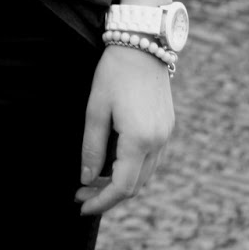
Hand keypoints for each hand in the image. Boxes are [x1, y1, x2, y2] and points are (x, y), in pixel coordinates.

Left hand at [74, 45, 174, 216]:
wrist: (143, 43)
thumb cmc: (114, 73)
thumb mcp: (95, 109)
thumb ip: (91, 148)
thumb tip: (86, 179)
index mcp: (140, 140)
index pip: (121, 187)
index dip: (101, 201)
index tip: (81, 206)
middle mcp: (158, 142)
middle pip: (135, 186)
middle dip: (107, 194)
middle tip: (81, 194)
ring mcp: (166, 135)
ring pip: (144, 175)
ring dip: (120, 183)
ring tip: (92, 180)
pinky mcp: (167, 126)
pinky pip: (151, 159)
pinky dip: (132, 168)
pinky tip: (112, 162)